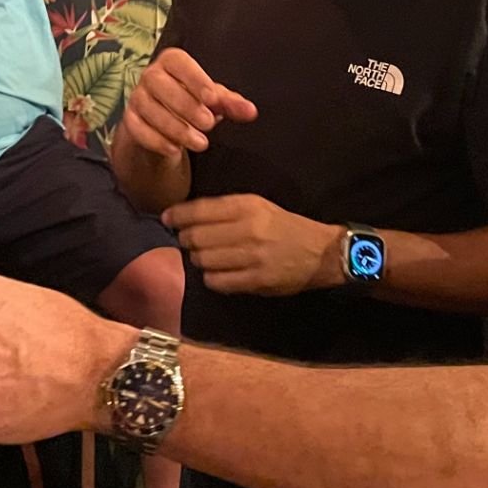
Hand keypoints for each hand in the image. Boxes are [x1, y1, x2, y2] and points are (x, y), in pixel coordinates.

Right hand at [121, 48, 257, 160]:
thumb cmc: (190, 103)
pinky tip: (175, 150)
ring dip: (176, 128)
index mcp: (171, 62)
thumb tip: (250, 111)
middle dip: (186, 106)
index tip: (212, 99)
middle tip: (208, 124)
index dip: (195, 79)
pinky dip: (157, 141)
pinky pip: (139, 129)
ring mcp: (137, 98)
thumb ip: (231, 104)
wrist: (161, 124)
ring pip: (150, 110)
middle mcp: (150, 76)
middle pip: (161, 85)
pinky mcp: (130, 121)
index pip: (178, 62)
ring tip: (200, 143)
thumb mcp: (212, 101)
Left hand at [164, 195, 341, 294]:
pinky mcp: (256, 280)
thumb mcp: (258, 205)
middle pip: (196, 237)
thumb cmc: (284, 226)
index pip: (200, 210)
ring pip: (203, 260)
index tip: (167, 219)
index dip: (177, 215)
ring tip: (204, 257)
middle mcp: (248, 229)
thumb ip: (224, 209)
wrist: (320, 252)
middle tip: (187, 241)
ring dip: (198, 259)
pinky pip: (217, 281)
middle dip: (186, 239)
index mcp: (248, 206)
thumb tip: (184, 216)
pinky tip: (216, 273)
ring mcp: (252, 257)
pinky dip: (210, 278)